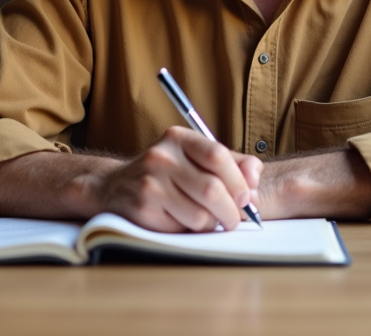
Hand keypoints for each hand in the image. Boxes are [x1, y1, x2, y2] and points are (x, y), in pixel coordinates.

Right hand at [95, 126, 261, 232]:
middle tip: (235, 218)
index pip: (218, 156)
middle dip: (232, 211)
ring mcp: (149, 184)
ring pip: (200, 215)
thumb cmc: (168, 174)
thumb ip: (233, 163)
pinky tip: (186, 222)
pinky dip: (193, 231)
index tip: (247, 196)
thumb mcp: (196, 158)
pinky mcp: (142, 210)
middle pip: (212, 189)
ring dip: (213, 224)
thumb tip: (255, 180)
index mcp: (178, 138)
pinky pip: (182, 229)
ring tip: (210, 220)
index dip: (239, 181)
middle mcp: (161, 157)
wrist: (116, 187)